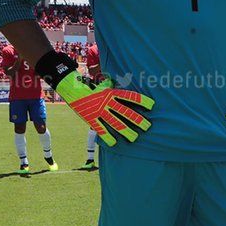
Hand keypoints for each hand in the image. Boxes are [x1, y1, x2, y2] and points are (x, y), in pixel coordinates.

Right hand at [36, 49, 153, 146]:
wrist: (72, 90)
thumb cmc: (91, 88)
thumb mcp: (104, 85)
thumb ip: (114, 87)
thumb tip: (126, 83)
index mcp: (112, 93)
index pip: (130, 97)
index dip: (141, 101)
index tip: (152, 105)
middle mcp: (107, 102)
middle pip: (126, 112)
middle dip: (137, 120)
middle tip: (148, 127)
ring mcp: (99, 111)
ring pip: (115, 123)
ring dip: (126, 131)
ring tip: (135, 138)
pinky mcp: (90, 118)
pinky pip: (100, 129)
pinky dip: (107, 136)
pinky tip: (114, 143)